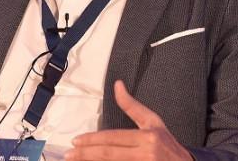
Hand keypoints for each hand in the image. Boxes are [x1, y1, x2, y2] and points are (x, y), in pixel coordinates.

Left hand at [64, 80, 194, 159]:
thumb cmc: (168, 144)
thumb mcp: (153, 122)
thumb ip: (132, 106)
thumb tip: (117, 85)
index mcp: (148, 137)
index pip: (114, 138)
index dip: (93, 140)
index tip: (76, 141)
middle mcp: (146, 154)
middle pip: (110, 154)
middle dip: (87, 154)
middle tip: (69, 155)